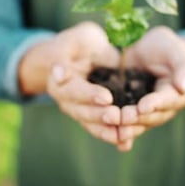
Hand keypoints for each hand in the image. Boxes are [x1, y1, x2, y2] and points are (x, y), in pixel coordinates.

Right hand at [19, 22, 121, 144]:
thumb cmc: (78, 44)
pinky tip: (126, 145)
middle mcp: (67, 101)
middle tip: (117, 116)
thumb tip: (58, 72)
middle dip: (100, 116)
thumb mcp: (74, 41)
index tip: (107, 98)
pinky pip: (102, 130)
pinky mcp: (93, 118)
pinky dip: (114, 138)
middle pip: (83, 112)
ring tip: (124, 135)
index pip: (74, 90)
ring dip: (108, 131)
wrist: (81, 56)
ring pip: (92, 125)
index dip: (89, 95)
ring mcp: (79, 112)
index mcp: (60, 81)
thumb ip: (64, 54)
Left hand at [116, 26, 184, 150]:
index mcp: (177, 94)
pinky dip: (119, 132)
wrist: (147, 50)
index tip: (143, 107)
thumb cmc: (166, 48)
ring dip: (126, 128)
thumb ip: (183, 67)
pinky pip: (126, 125)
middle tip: (123, 118)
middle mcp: (163, 108)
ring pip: (138, 124)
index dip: (155, 104)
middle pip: (152, 117)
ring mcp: (147, 113)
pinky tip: (112, 139)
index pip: (167, 100)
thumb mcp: (175, 51)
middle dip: (137, 119)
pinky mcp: (131, 113)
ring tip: (112, 126)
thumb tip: (184, 86)